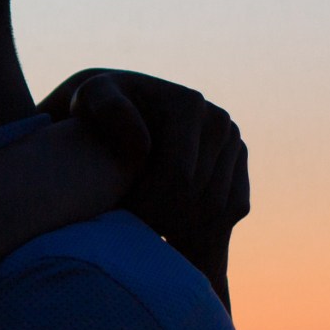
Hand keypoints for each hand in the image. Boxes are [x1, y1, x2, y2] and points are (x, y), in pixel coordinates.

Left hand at [43, 69, 247, 311]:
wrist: (115, 119)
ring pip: (219, 208)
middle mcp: (219, 123)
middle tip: (133, 229)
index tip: (122, 215)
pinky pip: (234, 209)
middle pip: (200, 195)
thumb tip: (143, 146)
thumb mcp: (91, 99)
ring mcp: (233, 144)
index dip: (149, 205)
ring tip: (147, 229)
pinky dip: (207, 228)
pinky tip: (172, 231)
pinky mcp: (238, 166)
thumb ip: (108, 109)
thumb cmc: (95, 111)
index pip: (179, 176)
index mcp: (189, 106)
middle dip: (164, 220)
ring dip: (184, 229)